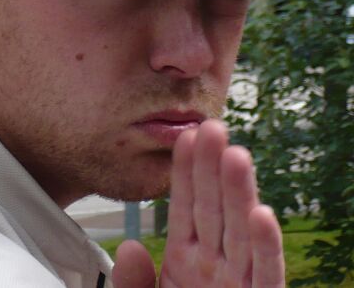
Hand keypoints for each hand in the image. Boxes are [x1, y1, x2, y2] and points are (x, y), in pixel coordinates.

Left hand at [112, 120, 284, 287]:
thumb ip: (134, 282)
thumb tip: (132, 246)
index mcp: (187, 261)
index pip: (186, 207)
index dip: (186, 173)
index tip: (186, 137)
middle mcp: (216, 267)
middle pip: (215, 210)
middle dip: (214, 169)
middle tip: (213, 126)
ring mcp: (239, 285)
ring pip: (241, 233)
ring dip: (240, 194)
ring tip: (236, 155)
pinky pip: (264, 274)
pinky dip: (265, 247)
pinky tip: (263, 214)